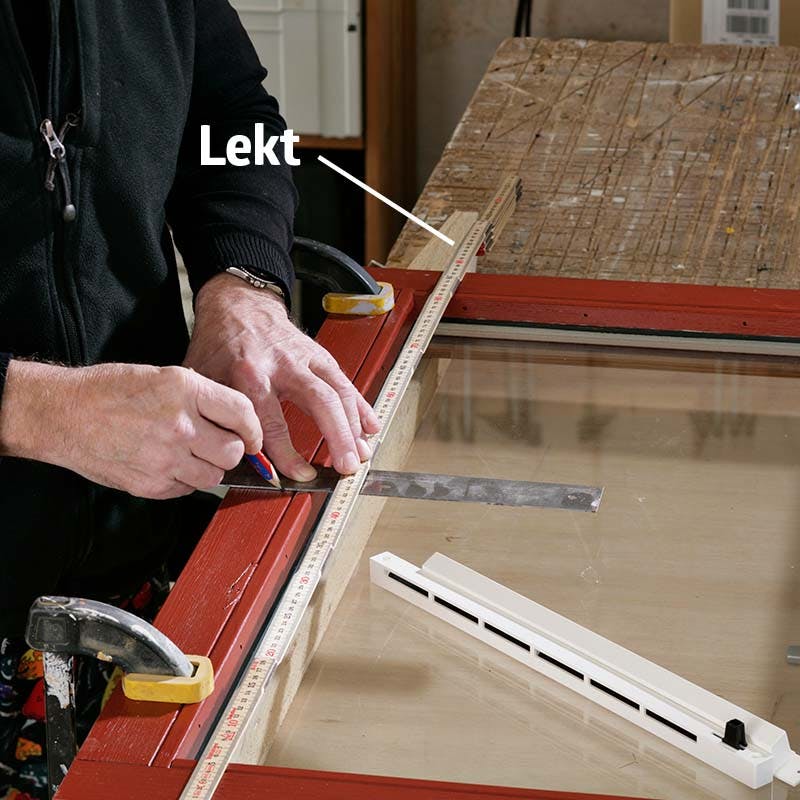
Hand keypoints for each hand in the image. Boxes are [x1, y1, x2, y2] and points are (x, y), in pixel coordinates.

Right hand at [0, 360, 261, 498]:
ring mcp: (165, 458)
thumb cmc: (108, 390)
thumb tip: (235, 421)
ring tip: (190, 454)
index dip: (253, 429)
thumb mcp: (163, 376)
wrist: (63, 414)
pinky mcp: (151, 484)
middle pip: (233, 452)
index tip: (252, 436)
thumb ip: (202, 397)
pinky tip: (167, 463)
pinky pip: (187, 489)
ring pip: (214, 476)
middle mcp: (179, 424)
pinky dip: (184, 480)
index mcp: (185, 390)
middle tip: (219, 444)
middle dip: (232, 450)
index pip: (242, 413)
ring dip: (209, 468)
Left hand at [184, 273, 380, 479]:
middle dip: (336, 435)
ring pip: (337, 391)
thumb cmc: (220, 346)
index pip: (270, 419)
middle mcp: (281, 364)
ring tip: (361, 454)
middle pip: (317, 401)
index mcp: (248, 373)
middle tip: (345, 466)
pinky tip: (370, 428)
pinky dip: (360, 406)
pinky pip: (345, 382)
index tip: (298, 475)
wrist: (238, 306)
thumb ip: (217, 417)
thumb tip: (226, 459)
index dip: (285, 452)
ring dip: (353, 425)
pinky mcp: (320, 355)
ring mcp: (305, 358)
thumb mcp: (205, 381)